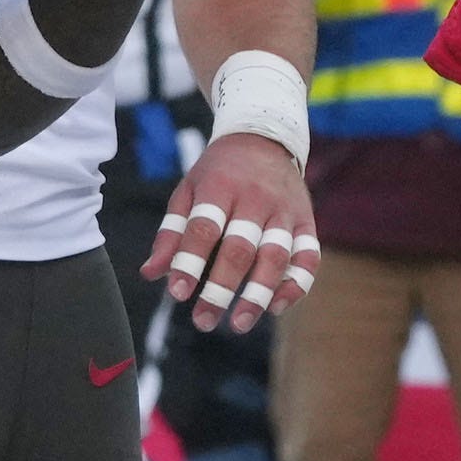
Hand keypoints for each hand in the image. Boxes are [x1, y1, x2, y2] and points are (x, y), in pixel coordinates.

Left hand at [145, 129, 315, 332]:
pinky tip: (276, 307)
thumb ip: (172, 233)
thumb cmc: (218, 173)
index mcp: (220, 186)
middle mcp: (256, 198)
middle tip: (203, 321)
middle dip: (221, 289)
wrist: (265, 137)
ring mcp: (285, 210)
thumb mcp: (188, 191)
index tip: (178, 294)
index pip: (204, 228)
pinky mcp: (307, 220)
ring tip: (239, 323)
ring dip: (258, 293)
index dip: (190, 262)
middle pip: (240, 249)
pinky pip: (308, 256)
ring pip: (275, 256)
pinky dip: (296, 284)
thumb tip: (151, 273)